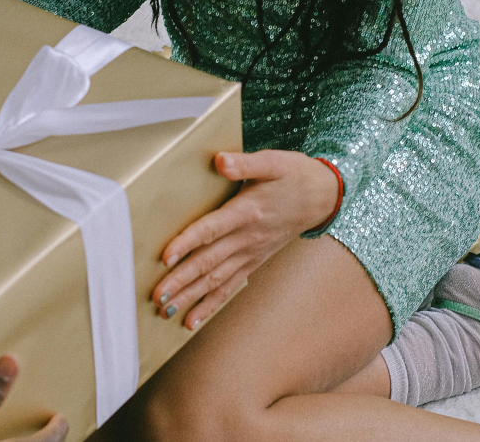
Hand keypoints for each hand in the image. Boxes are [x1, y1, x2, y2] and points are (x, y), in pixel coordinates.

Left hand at [151, 150, 337, 330]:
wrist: (323, 196)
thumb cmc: (294, 175)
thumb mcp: (273, 162)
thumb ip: (245, 163)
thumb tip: (220, 160)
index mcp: (247, 211)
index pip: (212, 229)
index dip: (188, 243)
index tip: (165, 257)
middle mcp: (247, 237)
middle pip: (209, 262)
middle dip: (181, 281)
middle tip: (156, 296)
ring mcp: (251, 253)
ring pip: (216, 280)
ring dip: (190, 297)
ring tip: (165, 311)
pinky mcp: (253, 261)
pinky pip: (230, 287)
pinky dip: (210, 305)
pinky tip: (191, 319)